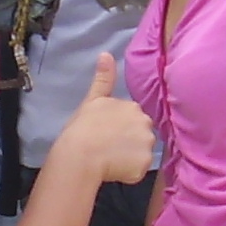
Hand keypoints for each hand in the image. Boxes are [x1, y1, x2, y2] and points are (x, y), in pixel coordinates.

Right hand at [46, 55, 155, 186]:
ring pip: (142, 152)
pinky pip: (139, 169)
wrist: (79, 155)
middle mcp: (145, 122)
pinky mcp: (144, 164)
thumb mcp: (92, 100)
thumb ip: (104, 78)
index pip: (133, 119)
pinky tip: (114, 169)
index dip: (121, 128)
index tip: (106, 133)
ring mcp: (147, 144)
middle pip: (142, 135)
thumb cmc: (82, 128)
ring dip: (130, 156)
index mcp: (133, 106)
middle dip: (129, 141)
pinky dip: (130, 171)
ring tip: (110, 159)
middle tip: (108, 147)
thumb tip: (106, 53)